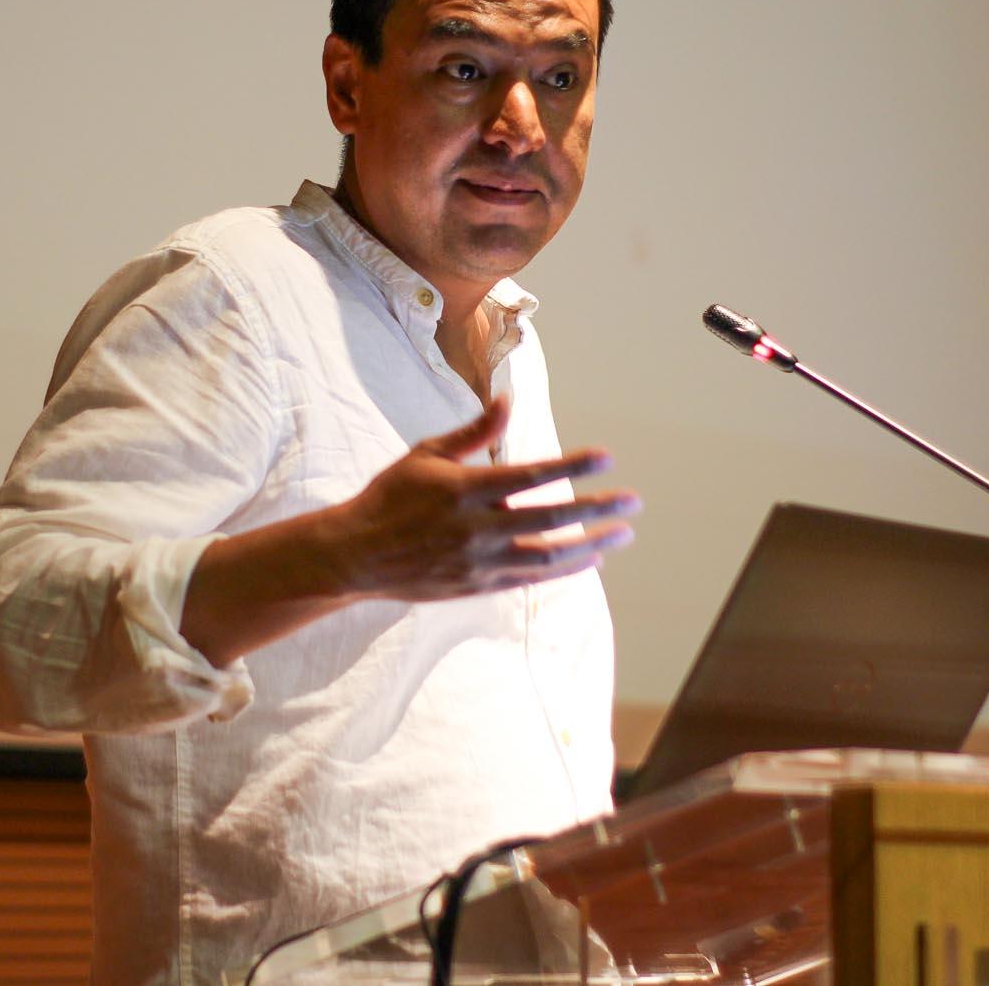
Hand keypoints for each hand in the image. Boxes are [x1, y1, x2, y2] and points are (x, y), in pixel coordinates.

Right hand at [324, 395, 638, 600]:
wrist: (356, 555)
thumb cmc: (390, 496)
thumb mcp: (426, 455)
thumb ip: (472, 433)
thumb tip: (508, 402)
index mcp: (465, 489)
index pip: (532, 475)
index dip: (573, 466)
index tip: (606, 457)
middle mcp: (477, 528)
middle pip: (551, 518)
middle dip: (597, 509)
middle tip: (633, 502)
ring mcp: (479, 561)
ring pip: (548, 556)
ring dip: (590, 546)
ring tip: (621, 535)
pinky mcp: (477, 586)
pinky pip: (530, 579)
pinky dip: (562, 570)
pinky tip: (589, 560)